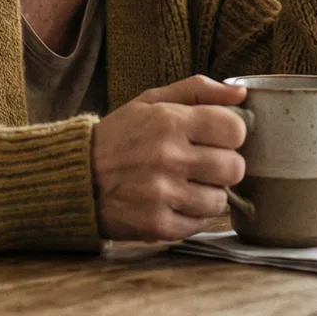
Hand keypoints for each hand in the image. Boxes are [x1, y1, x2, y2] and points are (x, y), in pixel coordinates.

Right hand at [91, 75, 248, 240]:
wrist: (74, 178)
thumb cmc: (118, 137)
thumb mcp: (149, 101)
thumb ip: (197, 90)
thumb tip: (241, 93)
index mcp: (168, 121)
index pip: (235, 129)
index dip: (230, 134)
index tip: (217, 138)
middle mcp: (167, 157)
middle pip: (235, 168)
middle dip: (224, 166)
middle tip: (203, 165)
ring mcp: (162, 194)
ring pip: (220, 200)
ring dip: (208, 194)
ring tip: (185, 185)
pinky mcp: (157, 225)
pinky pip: (200, 224)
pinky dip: (192, 215)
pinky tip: (173, 203)